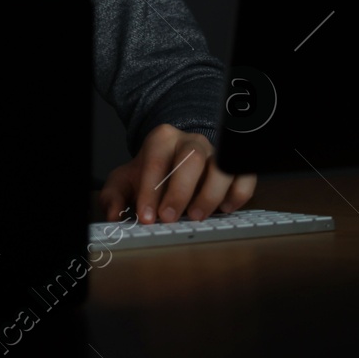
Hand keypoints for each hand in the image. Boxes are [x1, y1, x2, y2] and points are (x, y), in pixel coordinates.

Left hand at [98, 124, 256, 223]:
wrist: (174, 160)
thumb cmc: (151, 174)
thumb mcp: (125, 181)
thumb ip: (114, 196)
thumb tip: (114, 214)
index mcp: (162, 139)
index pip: (156, 160)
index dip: (151, 190)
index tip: (146, 216)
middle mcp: (192, 141)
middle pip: (191, 158)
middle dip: (180, 191)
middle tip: (169, 218)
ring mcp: (216, 153)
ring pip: (222, 166)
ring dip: (210, 193)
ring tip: (196, 217)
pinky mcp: (235, 166)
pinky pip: (244, 176)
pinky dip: (238, 193)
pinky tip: (225, 209)